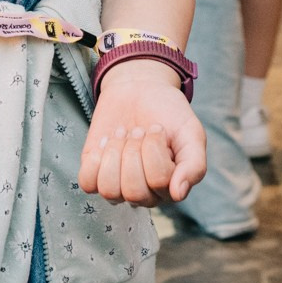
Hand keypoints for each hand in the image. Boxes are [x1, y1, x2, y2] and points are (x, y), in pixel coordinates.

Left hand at [77, 60, 205, 205]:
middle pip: (133, 192)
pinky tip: (106, 141)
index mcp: (170, 188)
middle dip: (133, 152)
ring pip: (110, 192)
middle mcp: (145, 194)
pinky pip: (88, 183)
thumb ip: (193, 165)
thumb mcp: (190, 133)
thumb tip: (178, 193)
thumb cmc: (168, 113)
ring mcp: (118, 186)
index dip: (154, 149)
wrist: (140, 88)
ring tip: (122, 134)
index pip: (159, 182)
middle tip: (138, 130)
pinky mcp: (95, 173)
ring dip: (114, 154)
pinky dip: (95, 159)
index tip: (157, 128)